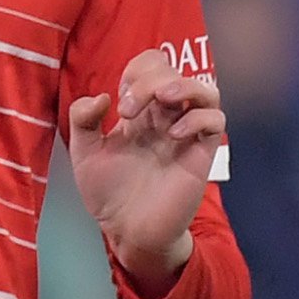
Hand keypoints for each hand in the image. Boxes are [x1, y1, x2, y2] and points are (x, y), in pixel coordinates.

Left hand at [65, 50, 223, 294]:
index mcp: (140, 112)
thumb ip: (82, 121)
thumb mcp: (83, 153)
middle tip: (129, 109)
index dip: (137, 73)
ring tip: (162, 99)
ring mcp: (186, 134)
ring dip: (184, 84)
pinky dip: (198, 118)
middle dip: (149, 80)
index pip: (151, 67)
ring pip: (205, 89)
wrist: (127, 231)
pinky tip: (173, 134)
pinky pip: (216, 120)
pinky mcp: (200, 154)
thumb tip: (103, 97)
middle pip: (174, 72)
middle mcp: (165, 118)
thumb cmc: (108, 194)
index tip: (119, 104)